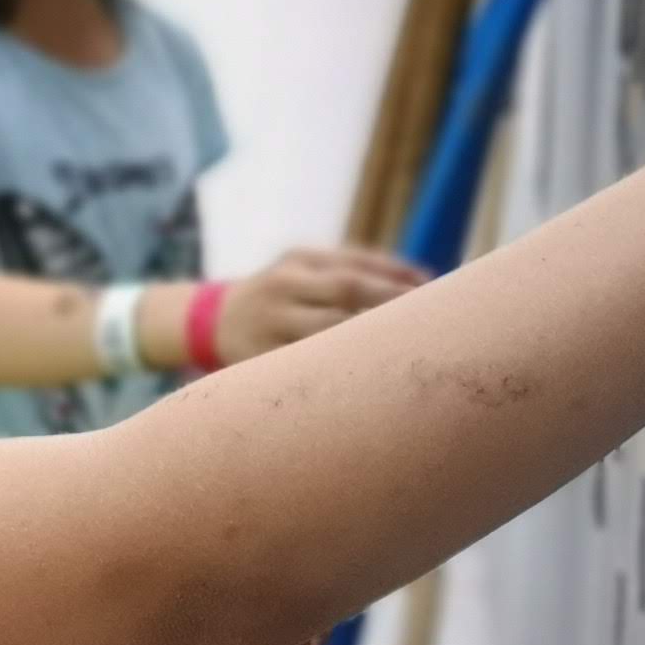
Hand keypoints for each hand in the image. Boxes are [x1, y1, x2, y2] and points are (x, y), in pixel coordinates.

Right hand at [210, 247, 424, 365]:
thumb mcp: (307, 264)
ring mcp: (266, 327)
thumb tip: (423, 277)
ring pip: (326, 338)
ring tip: (407, 353)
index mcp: (295, 262)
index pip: (354, 271)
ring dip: (369, 344)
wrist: (212, 321)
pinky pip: (306, 370)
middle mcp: (280, 290)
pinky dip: (341, 374)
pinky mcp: (259, 362)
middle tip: (432, 324)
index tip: (433, 294)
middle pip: (343, 298)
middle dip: (389, 308)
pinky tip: (371, 381)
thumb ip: (360, 264)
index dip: (395, 283)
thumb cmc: (282, 290)